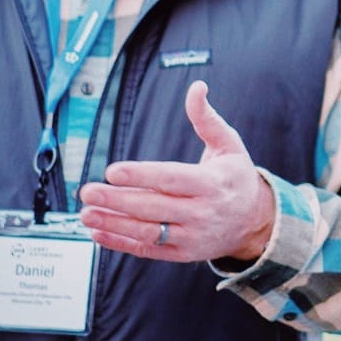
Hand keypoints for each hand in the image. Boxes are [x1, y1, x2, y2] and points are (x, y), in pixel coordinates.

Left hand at [78, 80, 276, 264]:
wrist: (255, 221)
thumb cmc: (235, 176)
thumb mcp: (229, 144)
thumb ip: (207, 118)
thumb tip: (196, 88)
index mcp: (213, 183)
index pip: (172, 179)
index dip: (142, 176)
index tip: (113, 171)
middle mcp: (202, 212)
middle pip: (154, 207)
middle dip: (118, 200)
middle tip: (87, 191)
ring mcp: (192, 236)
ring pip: (148, 232)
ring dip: (113, 223)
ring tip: (85, 213)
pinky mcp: (182, 253)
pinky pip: (148, 250)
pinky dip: (121, 243)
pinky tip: (98, 232)